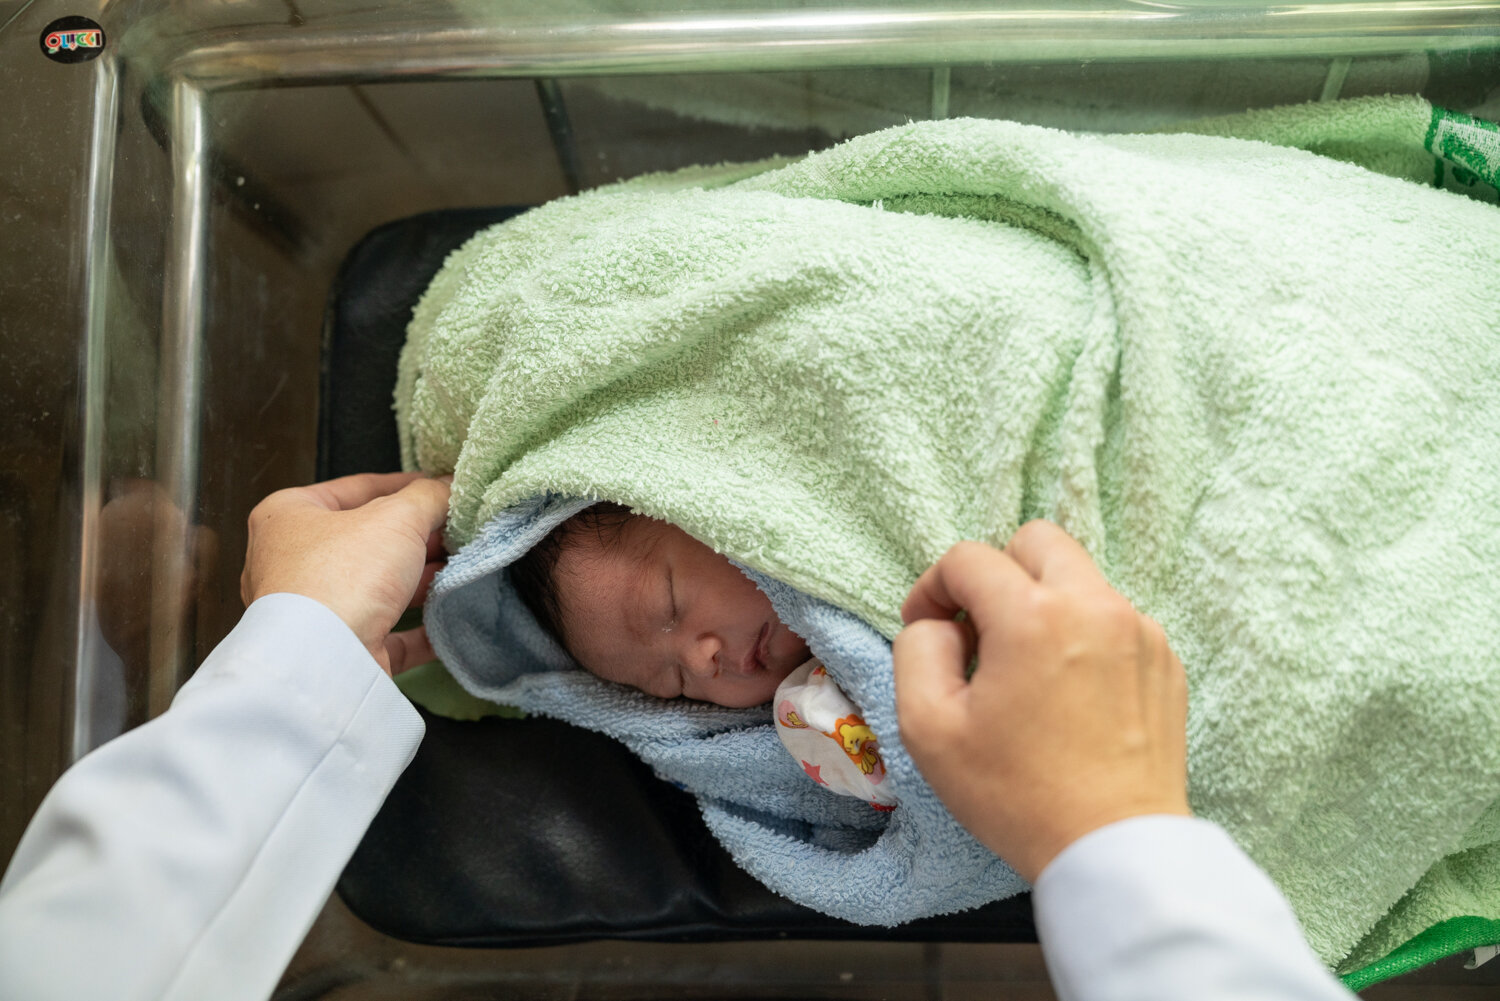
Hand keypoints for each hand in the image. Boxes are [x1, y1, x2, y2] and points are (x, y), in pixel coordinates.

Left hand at [240, 472, 449, 675]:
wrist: (325, 662)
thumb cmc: (340, 577)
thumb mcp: (397, 518)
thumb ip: (428, 497)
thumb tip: (450, 487)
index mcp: (287, 516)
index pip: (355, 488)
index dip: (403, 485)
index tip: (439, 487)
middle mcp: (291, 562)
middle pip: (368, 539)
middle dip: (417, 535)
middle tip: (456, 529)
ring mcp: (314, 611)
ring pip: (378, 586)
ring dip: (421, 579)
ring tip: (461, 566)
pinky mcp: (339, 650)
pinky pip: (387, 633)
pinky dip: (421, 626)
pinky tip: (451, 615)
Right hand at [893, 522, 1189, 882]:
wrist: (1114, 848)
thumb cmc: (1017, 794)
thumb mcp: (928, 728)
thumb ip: (917, 650)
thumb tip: (940, 624)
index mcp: (1033, 615)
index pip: (969, 559)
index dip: (933, 588)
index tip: (926, 629)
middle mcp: (1094, 605)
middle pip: (1036, 541)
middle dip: (996, 574)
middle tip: (979, 631)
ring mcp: (1140, 630)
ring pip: (1078, 578)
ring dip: (1041, 603)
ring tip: (1025, 669)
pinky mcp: (1165, 660)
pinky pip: (1112, 619)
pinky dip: (1082, 635)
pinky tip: (1067, 693)